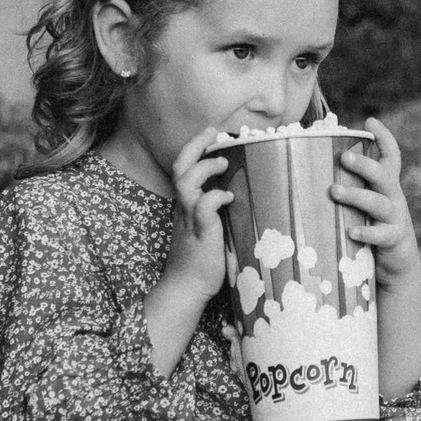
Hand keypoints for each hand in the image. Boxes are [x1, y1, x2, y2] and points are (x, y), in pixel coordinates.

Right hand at [162, 127, 233, 298]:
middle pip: (180, 166)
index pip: (183, 167)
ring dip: (204, 167)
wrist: (186, 289)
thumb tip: (241, 195)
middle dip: (195, 144)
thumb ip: (217, 212)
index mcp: (186, 205)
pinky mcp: (201, 234)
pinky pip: (203, 208)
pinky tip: (229, 197)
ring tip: (223, 161)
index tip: (212, 134)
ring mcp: (190, 220)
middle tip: (214, 131)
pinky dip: (215, 197)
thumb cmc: (202, 261)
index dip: (195, 148)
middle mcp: (184, 208)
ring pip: (185, 181)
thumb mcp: (209, 229)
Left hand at [331, 119, 420, 283]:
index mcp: (387, 186)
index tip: (370, 122)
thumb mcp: (365, 205)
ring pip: (378, 203)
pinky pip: (381, 235)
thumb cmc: (372, 228)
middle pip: (383, 175)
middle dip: (364, 164)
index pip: (391, 157)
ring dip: (356, 195)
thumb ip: (350, 188)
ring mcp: (395, 219)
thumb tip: (311, 174)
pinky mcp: (393, 240)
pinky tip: (351, 232)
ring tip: (334, 190)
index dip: (384, 138)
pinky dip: (366, 233)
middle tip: (343, 157)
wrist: (397, 264)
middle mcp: (393, 198)